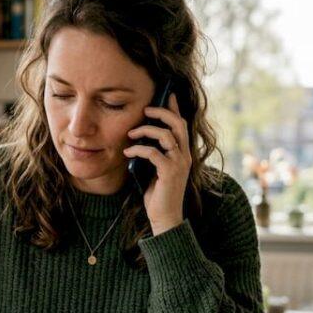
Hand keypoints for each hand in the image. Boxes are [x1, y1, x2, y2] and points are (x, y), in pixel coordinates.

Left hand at [123, 94, 190, 235]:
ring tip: (131, 133)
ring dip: (146, 130)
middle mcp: (185, 155)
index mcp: (183, 153)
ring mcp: (179, 163)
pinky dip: (138, 149)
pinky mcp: (169, 172)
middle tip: (145, 110)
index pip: (181, 124)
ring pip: (166, 135)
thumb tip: (140, 139)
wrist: (165, 217)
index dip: (174, 108)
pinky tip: (127, 152)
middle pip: (177, 124)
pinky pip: (153, 152)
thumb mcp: (156, 169)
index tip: (167, 94)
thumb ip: (154, 154)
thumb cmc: (159, 194)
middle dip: (161, 113)